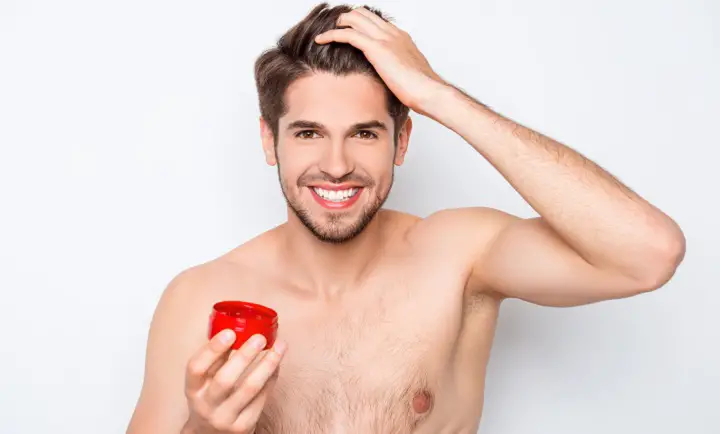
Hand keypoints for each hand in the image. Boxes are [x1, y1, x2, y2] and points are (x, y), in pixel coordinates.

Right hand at [183, 330, 286, 433]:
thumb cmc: (211, 399)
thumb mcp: (205, 382)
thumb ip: (217, 359)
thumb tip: (236, 328)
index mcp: (193, 390)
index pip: (196, 368)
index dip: (212, 349)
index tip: (230, 332)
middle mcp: (206, 406)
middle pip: (225, 380)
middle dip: (244, 356)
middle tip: (260, 338)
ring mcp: (225, 418)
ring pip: (249, 389)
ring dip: (267, 365)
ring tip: (280, 346)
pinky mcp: (244, 427)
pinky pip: (261, 399)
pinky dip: (271, 378)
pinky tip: (277, 364)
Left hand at [314, 7, 447, 116]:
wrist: (429, 91)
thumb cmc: (422, 89)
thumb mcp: (408, 75)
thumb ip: (397, 69)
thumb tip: (389, 78)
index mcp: (401, 38)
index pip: (376, 21)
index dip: (359, 24)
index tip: (348, 32)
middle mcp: (392, 33)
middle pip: (363, 14)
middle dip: (346, 19)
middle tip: (334, 30)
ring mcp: (385, 38)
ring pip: (354, 19)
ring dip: (337, 24)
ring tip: (326, 34)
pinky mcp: (376, 48)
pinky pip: (347, 34)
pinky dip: (331, 35)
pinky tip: (321, 40)